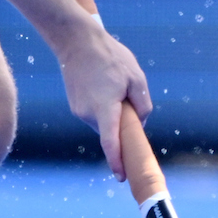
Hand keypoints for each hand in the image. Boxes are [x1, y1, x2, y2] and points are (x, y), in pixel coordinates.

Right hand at [54, 20, 154, 180]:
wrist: (77, 41)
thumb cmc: (110, 57)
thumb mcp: (136, 78)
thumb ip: (142, 105)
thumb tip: (140, 124)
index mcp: (105, 108)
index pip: (110, 142)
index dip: (117, 161)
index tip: (122, 176)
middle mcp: (88, 113)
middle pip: (111, 131)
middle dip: (122, 126)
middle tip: (129, 101)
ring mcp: (79, 110)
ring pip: (104, 122)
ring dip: (113, 114)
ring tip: (114, 85)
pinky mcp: (75, 105)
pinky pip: (96, 114)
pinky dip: (104, 108)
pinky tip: (104, 86)